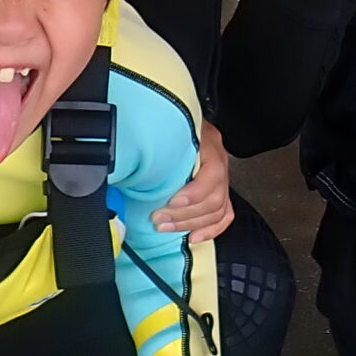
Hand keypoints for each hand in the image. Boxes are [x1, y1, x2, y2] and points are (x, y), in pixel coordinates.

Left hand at [154, 121, 234, 240]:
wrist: (180, 118)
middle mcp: (219, 161)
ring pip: (218, 210)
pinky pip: (225, 214)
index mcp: (209, 143)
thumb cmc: (170, 124)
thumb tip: (130, 165)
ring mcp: (223, 178)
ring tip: (166, 228)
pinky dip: (211, 229)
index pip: (212, 174)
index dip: (193, 193)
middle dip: (184, 214)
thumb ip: (156, 146)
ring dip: (191, 224)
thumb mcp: (165, 129)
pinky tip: (194, 237)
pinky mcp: (221, 191)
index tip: (170, 203)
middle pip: (213, 198)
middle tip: (158, 219)